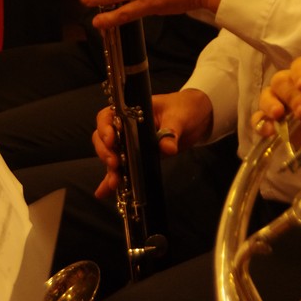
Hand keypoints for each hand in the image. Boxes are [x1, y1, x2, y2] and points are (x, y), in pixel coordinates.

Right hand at [92, 88, 212, 197]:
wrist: (196, 116)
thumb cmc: (184, 108)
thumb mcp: (179, 116)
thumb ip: (171, 131)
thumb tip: (167, 148)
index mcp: (132, 111)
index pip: (107, 117)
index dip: (105, 129)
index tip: (111, 141)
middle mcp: (126, 127)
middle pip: (104, 138)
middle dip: (106, 152)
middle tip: (115, 163)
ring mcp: (131, 143)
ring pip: (112, 155)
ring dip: (110, 170)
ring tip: (113, 183)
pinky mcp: (139, 157)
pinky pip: (124, 168)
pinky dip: (113, 179)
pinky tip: (104, 192)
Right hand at [252, 57, 300, 138]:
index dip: (300, 72)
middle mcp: (297, 89)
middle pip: (282, 81)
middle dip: (289, 94)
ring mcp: (285, 107)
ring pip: (268, 95)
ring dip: (269, 104)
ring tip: (278, 116)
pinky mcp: (278, 126)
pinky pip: (261, 119)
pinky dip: (260, 122)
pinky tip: (267, 131)